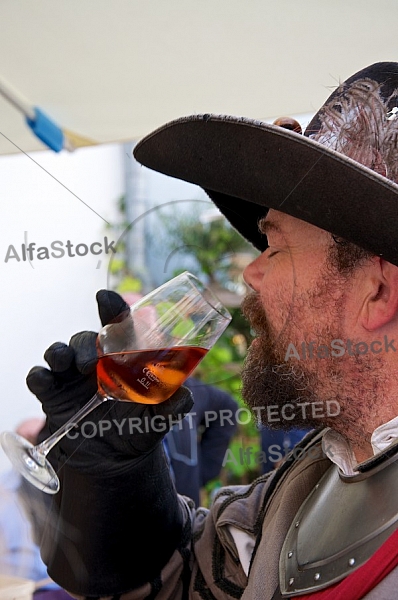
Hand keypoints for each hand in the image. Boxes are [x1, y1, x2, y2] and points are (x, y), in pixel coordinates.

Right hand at [26, 290, 193, 472]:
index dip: (111, 308)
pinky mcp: (53, 397)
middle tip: (91, 363)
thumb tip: (185, 394)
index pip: (117, 325)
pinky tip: (43, 379)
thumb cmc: (138, 429)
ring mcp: (72, 379)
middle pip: (86, 338)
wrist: (114, 463)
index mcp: (122, 358)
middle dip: (86, 344)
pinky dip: (39, 375)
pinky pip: (39, 379)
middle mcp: (96, 362)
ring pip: (59, 352)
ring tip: (66, 362)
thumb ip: (173, 405)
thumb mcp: (159, 418)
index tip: (104, 297)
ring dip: (59, 352)